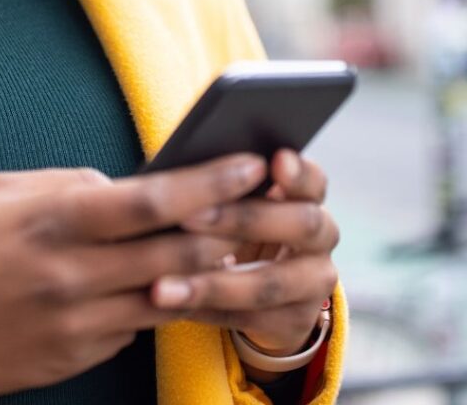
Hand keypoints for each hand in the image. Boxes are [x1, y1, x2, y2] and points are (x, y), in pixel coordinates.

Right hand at [0, 153, 266, 399]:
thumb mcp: (5, 191)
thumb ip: (70, 185)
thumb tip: (125, 189)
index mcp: (55, 221)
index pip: (150, 201)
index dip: (208, 181)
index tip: (247, 164)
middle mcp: (74, 274)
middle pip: (177, 250)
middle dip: (230, 224)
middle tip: (268, 202)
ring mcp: (79, 322)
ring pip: (171, 294)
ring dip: (211, 269)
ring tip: (242, 244)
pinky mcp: (79, 355)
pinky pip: (137, 325)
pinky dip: (162, 299)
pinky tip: (175, 281)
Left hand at [152, 148, 338, 355]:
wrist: (246, 277)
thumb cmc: (225, 217)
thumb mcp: (227, 194)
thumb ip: (220, 179)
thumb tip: (181, 168)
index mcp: (305, 195)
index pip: (313, 179)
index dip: (298, 172)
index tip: (273, 161)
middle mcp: (321, 236)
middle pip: (300, 226)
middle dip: (242, 219)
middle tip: (187, 216)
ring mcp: (314, 282)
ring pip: (271, 284)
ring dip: (212, 284)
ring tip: (161, 285)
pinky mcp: (297, 322)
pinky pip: (251, 319)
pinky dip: (206, 310)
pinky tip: (172, 305)